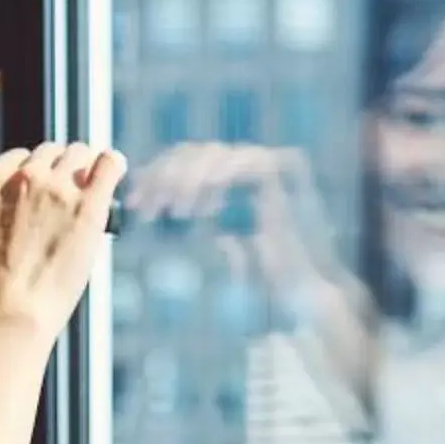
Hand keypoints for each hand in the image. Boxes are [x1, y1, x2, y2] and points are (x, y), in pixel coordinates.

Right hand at [0, 141, 127, 340]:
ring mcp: (58, 189)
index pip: (20, 156)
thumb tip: (14, 206)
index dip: (33, 173)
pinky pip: (108, 163)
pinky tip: (113, 171)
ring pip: (79, 153)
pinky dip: (111, 164)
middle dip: (58, 169)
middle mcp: (26, 176)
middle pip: (51, 152)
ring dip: (84, 167)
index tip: (41, 190)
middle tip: (66, 195)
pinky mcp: (88, 206)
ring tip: (89, 188)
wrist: (10, 310)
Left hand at [129, 140, 383, 405]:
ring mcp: (272, 164)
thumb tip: (183, 210)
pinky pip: (234, 162)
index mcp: (241, 179)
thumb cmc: (271, 279)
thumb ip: (211, 225)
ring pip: (210, 152)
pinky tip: (192, 211)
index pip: (191, 161)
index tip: (135, 204)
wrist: (309, 293)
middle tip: (143, 207)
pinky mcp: (284, 169)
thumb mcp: (228, 250)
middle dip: (162, 176)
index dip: (158, 177)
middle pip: (195, 150)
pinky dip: (208, 182)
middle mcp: (255, 166)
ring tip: (171, 213)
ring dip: (182, 179)